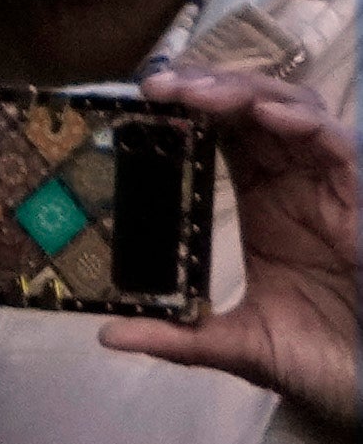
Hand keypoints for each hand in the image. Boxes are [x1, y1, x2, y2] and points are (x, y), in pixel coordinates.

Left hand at [106, 74, 359, 427]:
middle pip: (255, 109)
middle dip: (208, 86)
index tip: (142, 100)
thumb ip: (174, 337)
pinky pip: (337, 146)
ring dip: (245, 92)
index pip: (227, 134)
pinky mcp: (359, 202)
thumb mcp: (232, 344)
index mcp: (265, 205)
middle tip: (158, 85)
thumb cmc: (315, 358)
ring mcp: (329, 190)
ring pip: (294, 112)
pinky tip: (265, 115)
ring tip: (195, 92)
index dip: (191, 108)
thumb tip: (107, 334)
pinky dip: (303, 122)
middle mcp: (296, 187)